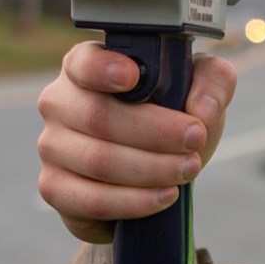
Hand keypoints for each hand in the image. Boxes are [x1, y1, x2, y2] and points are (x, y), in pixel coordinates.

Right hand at [37, 41, 237, 243]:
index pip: (83, 62)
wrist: (156, 175)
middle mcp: (60, 103)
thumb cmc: (172, 121)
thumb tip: (201, 109)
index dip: (104, 69)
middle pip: (99, 117)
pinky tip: (164, 196)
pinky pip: (90, 200)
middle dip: (156, 131)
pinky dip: (133, 201)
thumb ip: (213, 81)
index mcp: (86, 67)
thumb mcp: (200, 93)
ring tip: (189, 169)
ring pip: (98, 161)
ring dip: (151, 168)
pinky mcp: (55, 188)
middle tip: (195, 139)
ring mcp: (51, 147)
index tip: (134, 77)